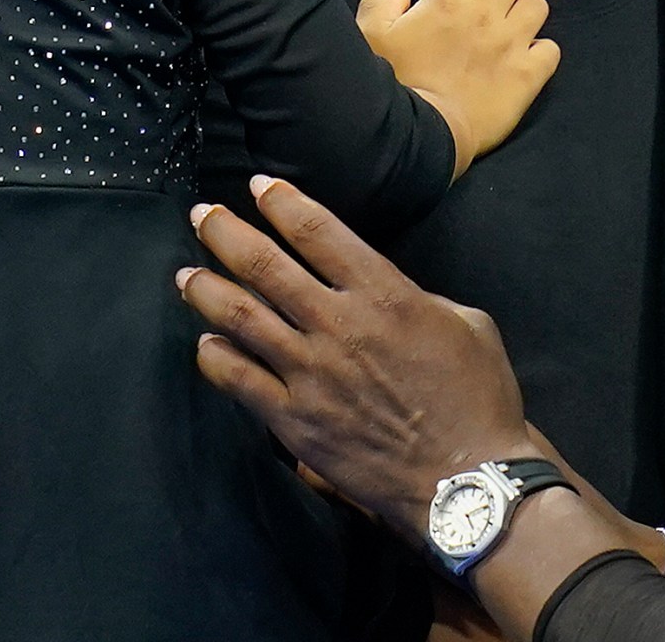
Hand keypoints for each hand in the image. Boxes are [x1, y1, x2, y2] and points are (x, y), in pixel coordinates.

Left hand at [179, 177, 536, 543]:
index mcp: (384, 294)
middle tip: (201, 215)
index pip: (318, 231)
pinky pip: (239, 381)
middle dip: (225, 232)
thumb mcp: (468, 324)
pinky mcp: (296, 420)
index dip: (282, 202)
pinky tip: (204, 344)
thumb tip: (385, 293)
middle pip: (265, 264)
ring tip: (186, 274)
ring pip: (240, 317)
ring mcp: (311, 374)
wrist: (466, 478)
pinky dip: (215, 358)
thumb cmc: (478, 399)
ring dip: (206, 289)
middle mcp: (339, 325)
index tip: (259, 186)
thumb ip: (420, 298)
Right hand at [358, 0, 559, 174]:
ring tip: (509, 29)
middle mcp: (485, 15)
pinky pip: (550, 50)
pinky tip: (524, 62)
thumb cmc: (393, 85)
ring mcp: (511, 44)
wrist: (422, 137)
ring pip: (536, 5)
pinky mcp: (527, 75)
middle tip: (484, 8)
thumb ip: (379, 5)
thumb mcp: (368, 38)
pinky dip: (540, 52)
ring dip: (523, 11)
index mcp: (447, 1)